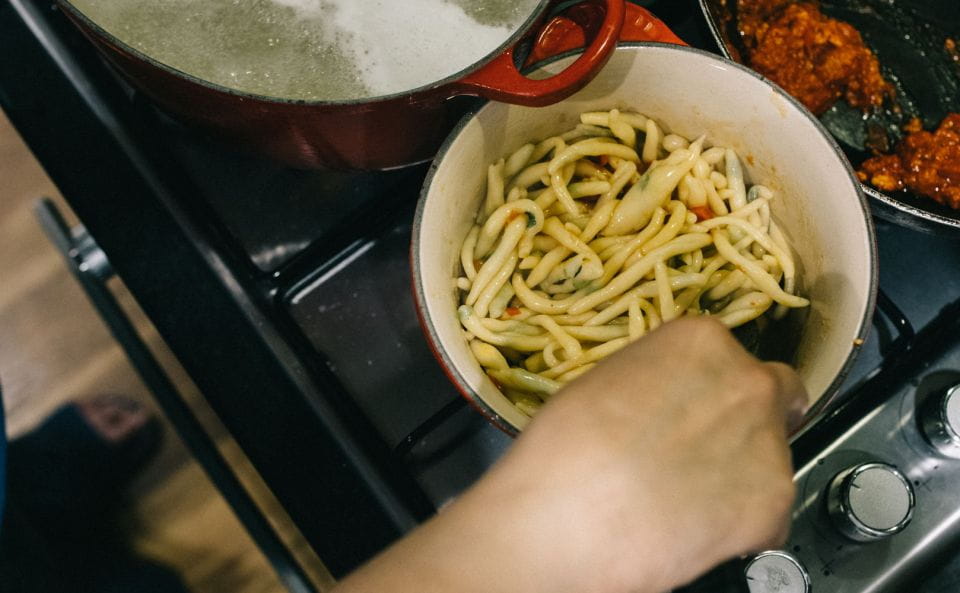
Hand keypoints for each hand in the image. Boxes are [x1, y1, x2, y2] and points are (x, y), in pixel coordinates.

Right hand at [334, 317, 807, 592]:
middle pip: (762, 383)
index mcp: (690, 338)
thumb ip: (637, 375)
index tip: (688, 392)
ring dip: (738, 452)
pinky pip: (766, 492)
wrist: (559, 531)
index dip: (703, 371)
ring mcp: (761, 438)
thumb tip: (649, 386)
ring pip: (770, 435)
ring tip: (679, 484)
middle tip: (687, 438)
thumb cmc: (551, 454)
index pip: (721, 337)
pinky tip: (690, 516)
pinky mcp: (769, 498)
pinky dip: (739, 502)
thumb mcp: (587, 389)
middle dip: (733, 404)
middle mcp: (740, 378)